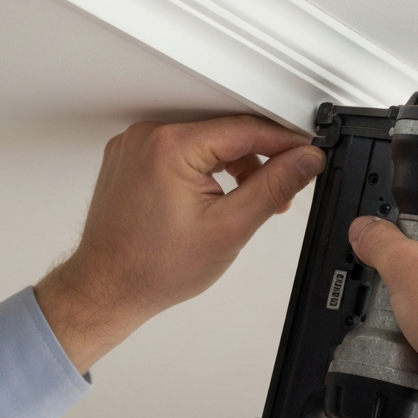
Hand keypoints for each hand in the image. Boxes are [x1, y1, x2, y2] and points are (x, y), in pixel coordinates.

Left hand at [35, 115, 325, 373]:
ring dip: (233, 164)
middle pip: (224, 132)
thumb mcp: (230, 228)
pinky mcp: (130, 158)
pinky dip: (204, 167)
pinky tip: (216, 196)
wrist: (108, 289)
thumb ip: (274, 187)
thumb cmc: (154, 268)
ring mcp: (134, 146)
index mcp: (171, 146)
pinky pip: (179, 150)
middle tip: (281, 192)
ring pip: (203, 141)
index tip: (308, 154)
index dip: (284, 142)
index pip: (246, 129)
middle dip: (259, 159)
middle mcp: (147, 137)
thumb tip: (305, 161)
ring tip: (248, 201)